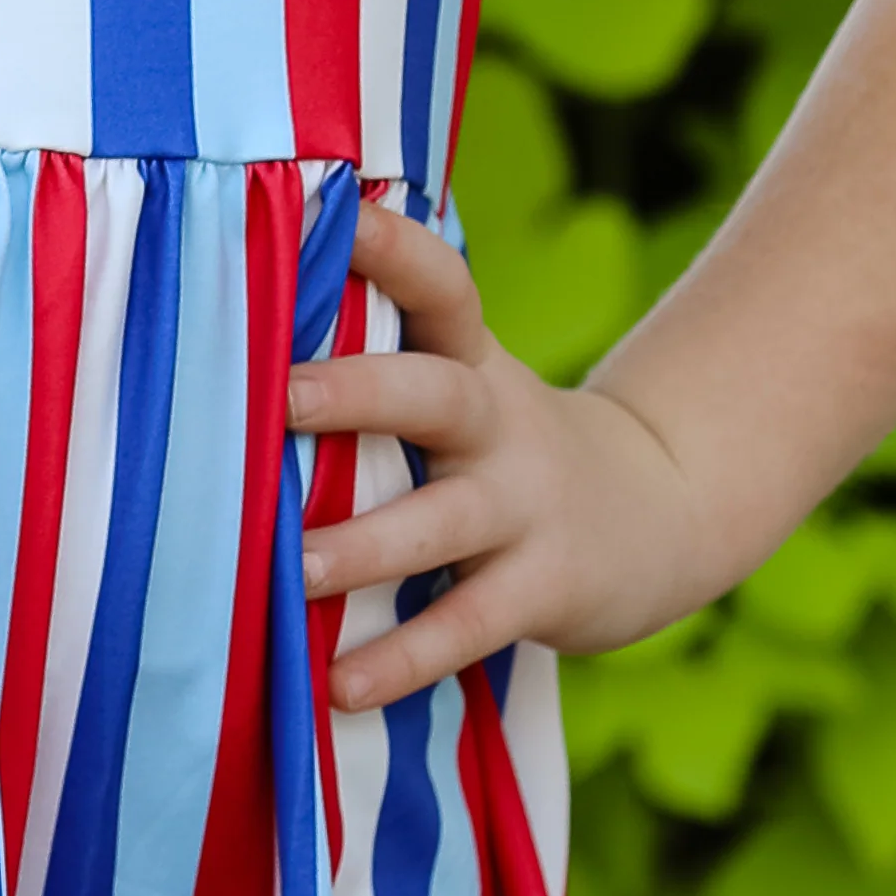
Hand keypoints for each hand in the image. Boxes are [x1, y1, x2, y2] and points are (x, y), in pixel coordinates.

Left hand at [289, 203, 712, 707]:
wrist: (662, 512)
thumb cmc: (507, 447)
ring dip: (364, 546)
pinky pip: (468, 625)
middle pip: (434, 394)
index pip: (441, 285)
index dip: (391, 246)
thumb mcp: (468, 384)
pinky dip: (404, 658)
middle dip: (358, 392)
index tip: (330, 207)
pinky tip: (339, 687)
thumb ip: (381, 357)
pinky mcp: (544, 587)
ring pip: (442, 521)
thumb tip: (232, 313)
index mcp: (473, 363)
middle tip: (277, 397)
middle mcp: (498, 425)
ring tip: (292, 568)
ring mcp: (525, 508)